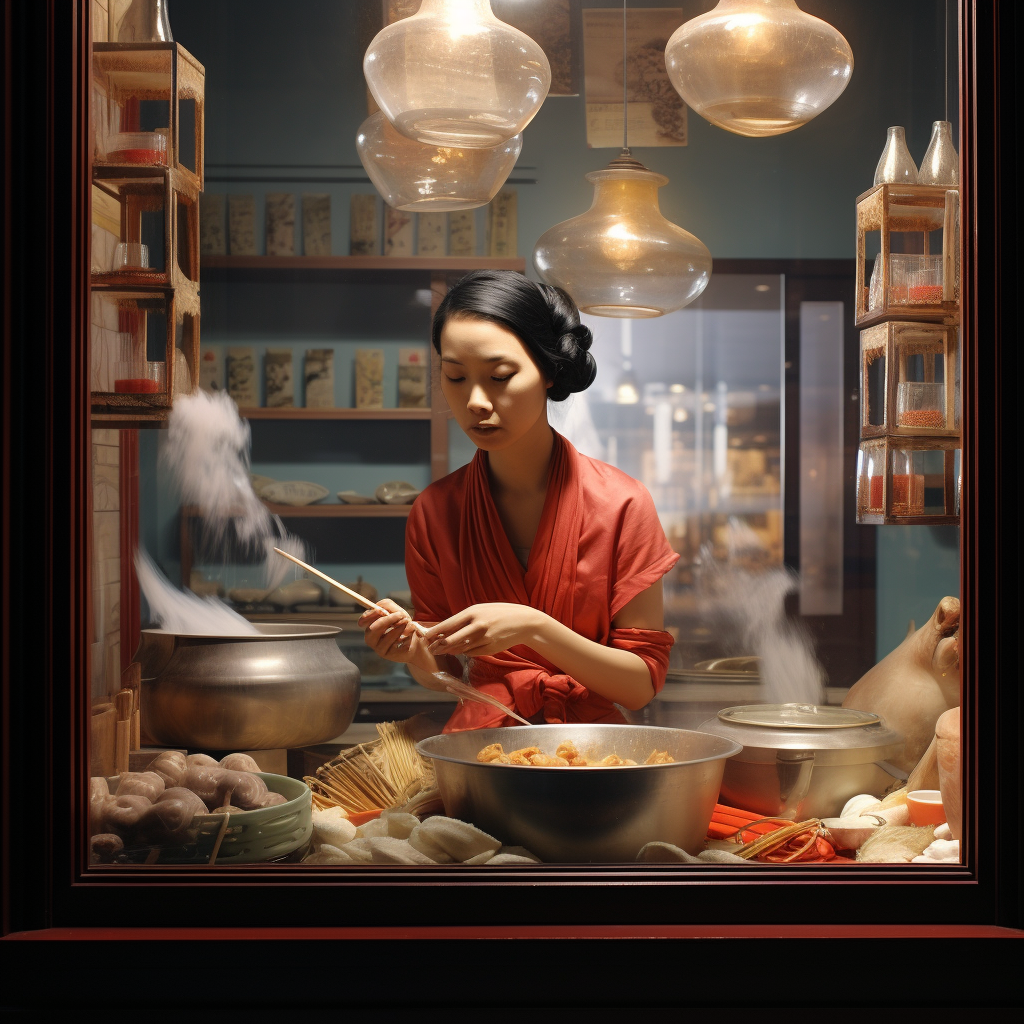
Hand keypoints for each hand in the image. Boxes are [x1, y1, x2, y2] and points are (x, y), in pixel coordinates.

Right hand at [357, 599, 429, 667]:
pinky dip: (406, 637)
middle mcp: (371, 639)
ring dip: (400, 628)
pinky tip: (409, 637)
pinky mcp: (390, 656)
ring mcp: (379, 649)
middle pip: (373, 629)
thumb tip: (381, 609)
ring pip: (387, 637)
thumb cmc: (403, 625)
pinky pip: (398, 645)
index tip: (381, 610)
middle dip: (387, 620)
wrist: (415, 642)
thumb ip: (388, 606)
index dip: (370, 615)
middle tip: (401, 614)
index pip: (363, 621)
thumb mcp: (396, 612)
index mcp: (370, 627)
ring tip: (409, 623)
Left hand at [422, 603, 542, 657]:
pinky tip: (461, 650)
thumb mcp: (481, 610)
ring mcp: (484, 638)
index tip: (425, 636)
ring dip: (450, 650)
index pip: (449, 624)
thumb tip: (447, 629)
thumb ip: (465, 619)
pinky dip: (465, 652)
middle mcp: (477, 626)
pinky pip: (472, 653)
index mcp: (473, 612)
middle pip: (452, 639)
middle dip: (439, 645)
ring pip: (461, 648)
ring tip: (442, 650)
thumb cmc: (499, 613)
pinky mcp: (490, 649)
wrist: (523, 622)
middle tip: (431, 649)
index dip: (435, 631)